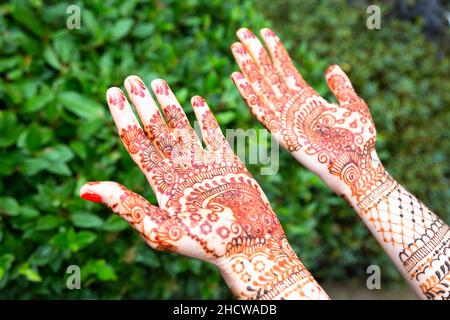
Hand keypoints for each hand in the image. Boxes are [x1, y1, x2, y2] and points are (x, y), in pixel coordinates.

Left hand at [80, 76, 326, 298]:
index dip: (124, 119)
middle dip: (143, 105)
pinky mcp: (228, 163)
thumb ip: (127, 205)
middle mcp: (179, 172)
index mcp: (161, 186)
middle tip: (131, 79)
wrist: (250, 246)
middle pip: (156, 132)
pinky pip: (213, 135)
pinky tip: (195, 100)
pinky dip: (204, 118)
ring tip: (157, 82)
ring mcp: (203, 166)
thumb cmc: (207, 244)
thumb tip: (85, 188)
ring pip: (181, 129)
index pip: (137, 145)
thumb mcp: (160, 228)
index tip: (113, 93)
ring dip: (169, 105)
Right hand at [231, 28, 391, 211]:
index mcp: (308, 100)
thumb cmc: (360, 142)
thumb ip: (341, 87)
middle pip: (270, 74)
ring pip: (262, 87)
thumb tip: (331, 67)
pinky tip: (238, 77)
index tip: (264, 32)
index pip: (286, 69)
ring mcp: (286, 119)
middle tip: (242, 32)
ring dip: (248, 67)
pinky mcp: (282, 133)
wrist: (358, 168)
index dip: (275, 51)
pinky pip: (261, 110)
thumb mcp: (353, 106)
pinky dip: (248, 93)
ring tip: (236, 46)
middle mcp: (293, 107)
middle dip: (255, 53)